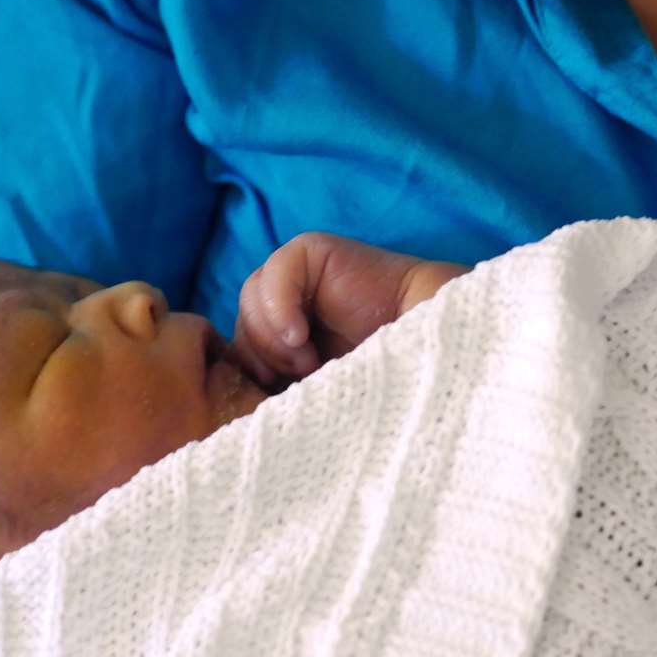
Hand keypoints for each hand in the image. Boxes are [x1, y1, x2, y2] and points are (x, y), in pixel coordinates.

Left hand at [233, 232, 468, 388]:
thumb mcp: (315, 392)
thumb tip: (229, 404)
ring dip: (272, 339)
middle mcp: (290, 302)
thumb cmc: (377, 383)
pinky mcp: (313, 252)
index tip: (281, 397)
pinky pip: (274, 272)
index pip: (240, 348)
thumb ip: (277, 386)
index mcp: (285, 336)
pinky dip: (279, 307)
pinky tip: (301, 336)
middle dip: (263, 358)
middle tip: (303, 376)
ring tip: (309, 361)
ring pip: (249, 299)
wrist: (427, 352)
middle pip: (241, 324)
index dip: (253, 373)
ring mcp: (299, 275)